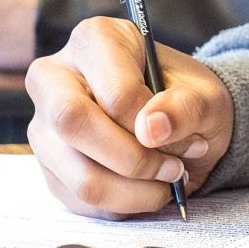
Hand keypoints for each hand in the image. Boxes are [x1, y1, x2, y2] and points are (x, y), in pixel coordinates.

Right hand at [28, 16, 232, 217]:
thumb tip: (152, 129)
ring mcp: (45, 125)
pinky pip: (80, 200)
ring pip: (78, 174)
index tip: (188, 140)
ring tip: (168, 183)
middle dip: (134, 161)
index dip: (151, 125)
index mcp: (94, 40)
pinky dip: (123, 206)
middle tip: (175, 170)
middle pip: (73, 124)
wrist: (177, 123)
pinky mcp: (49, 165)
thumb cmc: (186, 100)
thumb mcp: (203, 96)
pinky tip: (147, 190)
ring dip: (135, 192)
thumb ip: (185, 106)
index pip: (113, 92)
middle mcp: (55, 78)